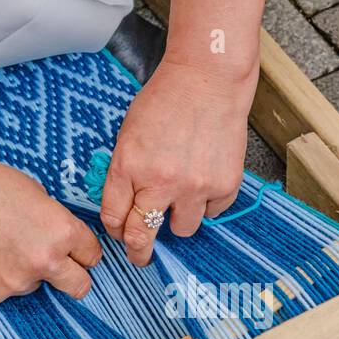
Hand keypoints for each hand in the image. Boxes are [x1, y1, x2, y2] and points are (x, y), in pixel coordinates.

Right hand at [0, 112, 99, 301]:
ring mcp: (19, 281)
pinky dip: (0, 278)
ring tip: (3, 247)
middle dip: (74, 278)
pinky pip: (6, 291)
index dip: (85, 251)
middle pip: (80, 287)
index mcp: (63, 233)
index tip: (78, 251)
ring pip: (37, 286)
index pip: (93, 256)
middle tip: (60, 267)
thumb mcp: (38, 194)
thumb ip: (56, 221)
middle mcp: (47, 262)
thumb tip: (62, 237)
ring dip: (28, 273)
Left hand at [100, 56, 256, 266]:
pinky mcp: (224, 186)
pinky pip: (212, 212)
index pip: (114, 217)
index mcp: (130, 167)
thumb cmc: (166, 102)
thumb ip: (124, 173)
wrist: (208, 81)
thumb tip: (124, 210)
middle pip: (142, 236)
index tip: (120, 233)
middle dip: (138, 252)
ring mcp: (195, 187)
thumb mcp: (129, 134)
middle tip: (140, 257)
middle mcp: (161, 182)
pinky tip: (205, 175)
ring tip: (182, 196)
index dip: (115, 230)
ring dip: (178, 220)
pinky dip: (207, 201)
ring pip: (182, 230)